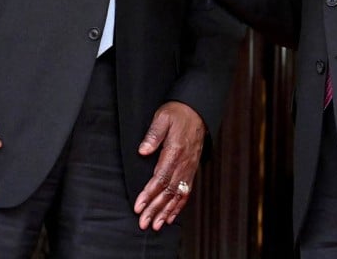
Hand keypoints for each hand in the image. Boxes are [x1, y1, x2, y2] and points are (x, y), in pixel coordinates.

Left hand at [133, 101, 205, 230]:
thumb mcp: (163, 117)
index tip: (139, 206)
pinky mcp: (191, 170)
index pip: (160, 178)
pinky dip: (178, 206)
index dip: (149, 194)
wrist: (197, 111)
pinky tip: (170, 216)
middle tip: (143, 223)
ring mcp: (189, 168)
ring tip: (156, 225)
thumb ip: (153, 134)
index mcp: (175, 152)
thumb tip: (143, 151)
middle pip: (168, 191)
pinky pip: (186, 192)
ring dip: (166, 212)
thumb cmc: (178, 113)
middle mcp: (183, 164)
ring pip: (177, 195)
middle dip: (155, 209)